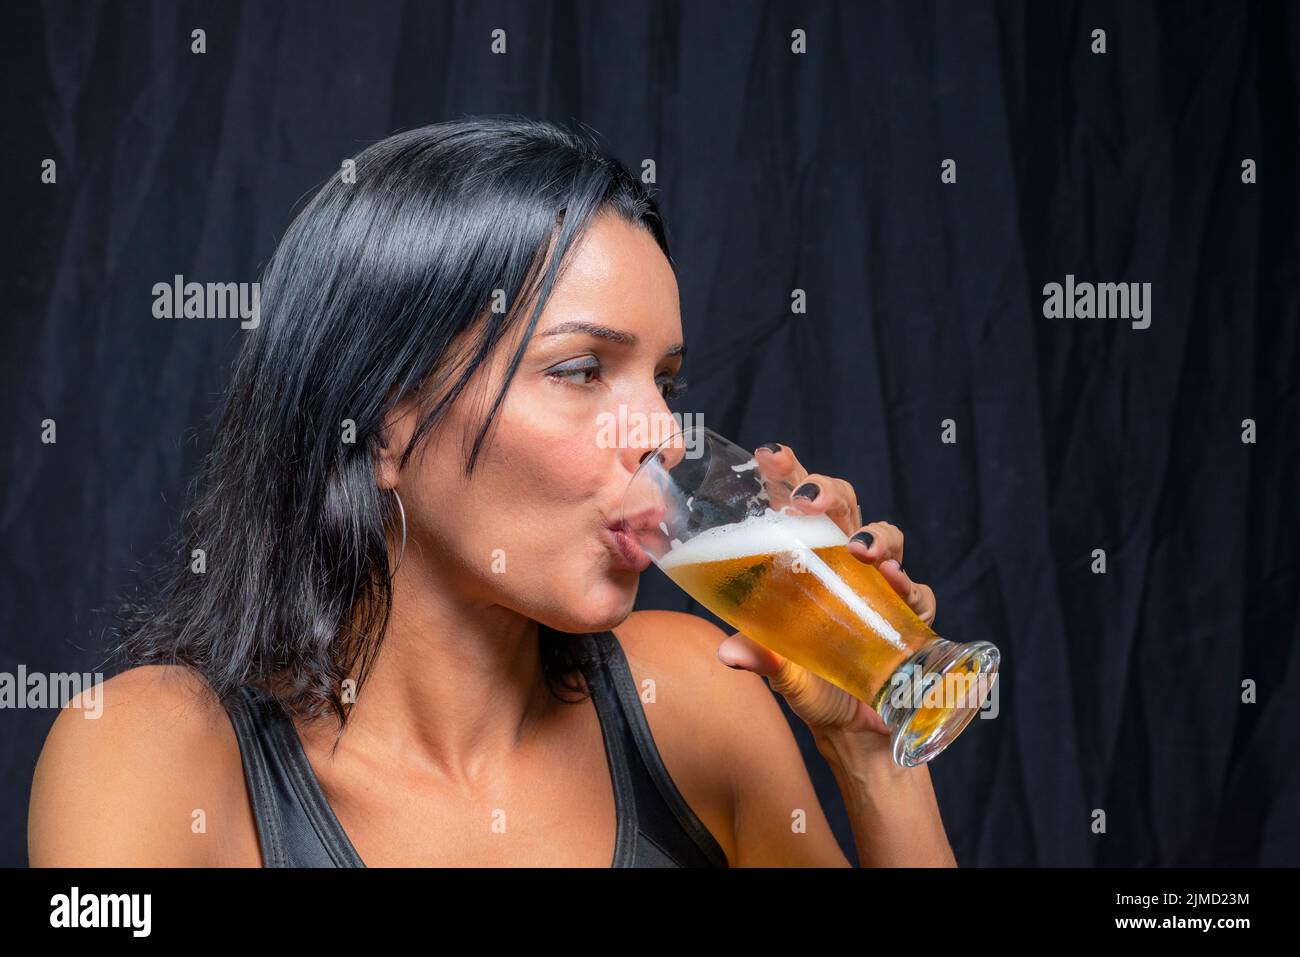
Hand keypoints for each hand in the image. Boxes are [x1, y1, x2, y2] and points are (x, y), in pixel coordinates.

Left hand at [714, 442, 937, 737]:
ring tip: (861, 551)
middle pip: (845, 506)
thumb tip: (729, 655)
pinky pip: (918, 592)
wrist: (849, 726)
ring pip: (888, 537)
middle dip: (831, 493)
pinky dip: (910, 587)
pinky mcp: (906, 616)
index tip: (770, 455)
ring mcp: (878, 585)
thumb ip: (759, 657)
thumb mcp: (780, 668)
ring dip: (876, 537)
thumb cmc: (808, 679)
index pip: (797, 503)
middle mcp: (842, 562)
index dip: (788, 473)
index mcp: (805, 559)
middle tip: (812, 504)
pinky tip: (898, 587)